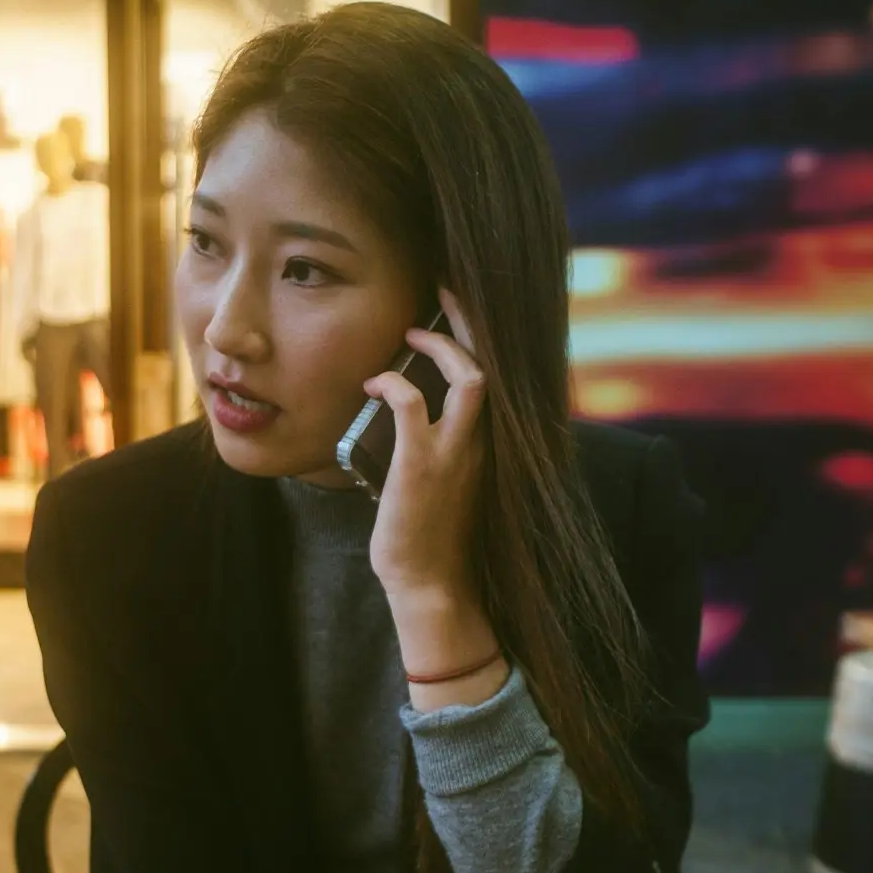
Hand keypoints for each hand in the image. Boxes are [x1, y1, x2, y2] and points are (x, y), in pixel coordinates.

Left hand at [365, 288, 485, 607]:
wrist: (432, 586)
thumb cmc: (432, 537)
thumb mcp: (450, 481)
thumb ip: (443, 443)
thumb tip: (412, 411)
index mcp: (491, 444)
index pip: (496, 376)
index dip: (479, 335)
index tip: (456, 305)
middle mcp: (485, 444)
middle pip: (492, 364)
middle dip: (469, 321)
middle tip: (444, 287)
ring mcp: (458, 454)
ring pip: (470, 379)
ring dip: (441, 346)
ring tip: (412, 333)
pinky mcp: (423, 466)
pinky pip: (414, 405)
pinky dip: (395, 384)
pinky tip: (376, 383)